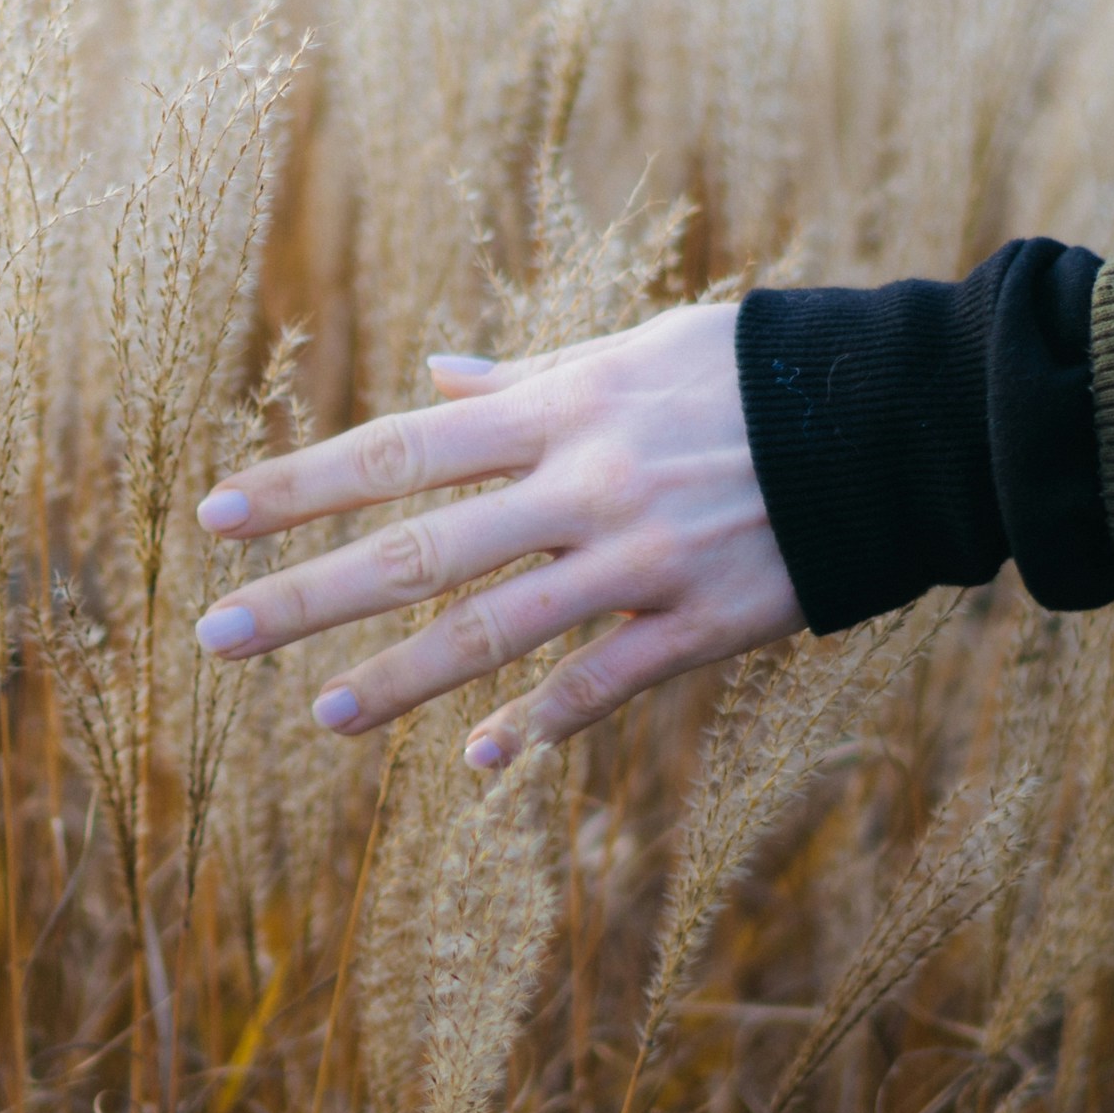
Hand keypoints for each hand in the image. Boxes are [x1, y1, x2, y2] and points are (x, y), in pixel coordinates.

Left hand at [193, 302, 803, 769]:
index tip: (215, 518)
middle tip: (216, 639)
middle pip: (420, 548)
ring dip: (401, 679)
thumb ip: (529, 380)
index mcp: (559, 408)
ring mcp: (641, 559)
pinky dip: (539, 724)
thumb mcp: (636, 350)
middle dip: (310, 595)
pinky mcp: (703, 622)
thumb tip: (436, 380)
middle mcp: (584, 484)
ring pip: (496, 629)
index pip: (399, 450)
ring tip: (323, 718)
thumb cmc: (754, 374)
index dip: (301, 485)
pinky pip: (602, 683)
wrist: (898, 420)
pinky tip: (479, 763)